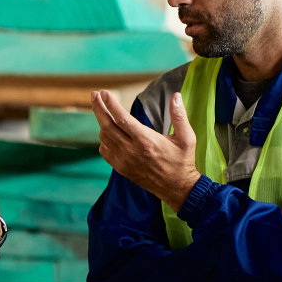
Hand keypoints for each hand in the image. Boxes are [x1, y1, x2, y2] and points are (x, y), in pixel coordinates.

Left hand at [92, 90, 200, 210]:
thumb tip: (176, 95)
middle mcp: (131, 150)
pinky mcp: (120, 168)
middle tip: (94, 95)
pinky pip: (105, 150)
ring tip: (104, 111)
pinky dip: (104, 139)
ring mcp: (123, 160)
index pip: (121, 118)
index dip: (111, 104)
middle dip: (98, 108)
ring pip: (104, 137)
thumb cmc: (182, 161)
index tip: (104, 93)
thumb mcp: (187, 137)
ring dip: (102, 122)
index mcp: (145, 140)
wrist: (176, 187)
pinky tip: (109, 132)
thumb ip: (179, 116)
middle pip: (106, 125)